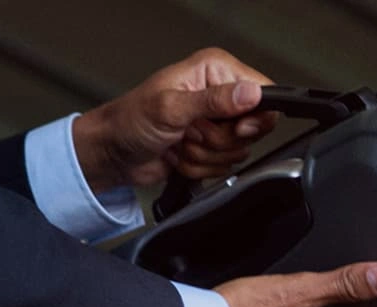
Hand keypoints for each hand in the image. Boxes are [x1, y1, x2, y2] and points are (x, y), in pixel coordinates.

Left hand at [71, 48, 281, 188]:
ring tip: (179, 141)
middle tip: (190, 131)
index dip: (255, 116)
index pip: (263, 92)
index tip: (232, 127)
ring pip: (238, 151)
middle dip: (218, 139)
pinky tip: (179, 154)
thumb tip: (251, 94)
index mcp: (215, 70)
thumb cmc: (130, 120)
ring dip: (204, 155)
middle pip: (253, 128)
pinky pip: (224, 167)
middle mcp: (220, 93)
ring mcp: (216, 122)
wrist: (113, 152)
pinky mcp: (211, 147)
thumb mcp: (171, 107)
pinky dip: (199, 167)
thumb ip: (214, 101)